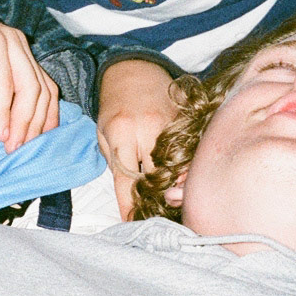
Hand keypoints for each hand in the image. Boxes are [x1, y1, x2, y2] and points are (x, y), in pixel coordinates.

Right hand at [0, 0, 58, 151]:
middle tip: (21, 150)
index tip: (38, 144)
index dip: (47, 117)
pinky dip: (4, 111)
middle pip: (42, 90)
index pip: (46, 87)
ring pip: (28, 89)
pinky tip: (0, 131)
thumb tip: (18, 122)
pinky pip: (5, 84)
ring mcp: (8, 41)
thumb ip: (0, 93)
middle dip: (35, 125)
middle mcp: (18, 43)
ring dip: (22, 122)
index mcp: (19, 50)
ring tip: (11, 145)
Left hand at [95, 59, 178, 216]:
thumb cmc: (114, 108)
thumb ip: (116, 164)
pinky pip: (192, 150)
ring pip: (180, 165)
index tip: (132, 223)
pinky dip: (189, 165)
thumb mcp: (103, 134)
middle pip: (159, 175)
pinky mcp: (187, 119)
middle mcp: (149, 129)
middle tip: (156, 213)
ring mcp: (172, 123)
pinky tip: (186, 176)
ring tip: (173, 198)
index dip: (130, 206)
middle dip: (158, 198)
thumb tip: (131, 197)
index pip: (128, 180)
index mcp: (122, 133)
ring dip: (178, 184)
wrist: (133, 72)